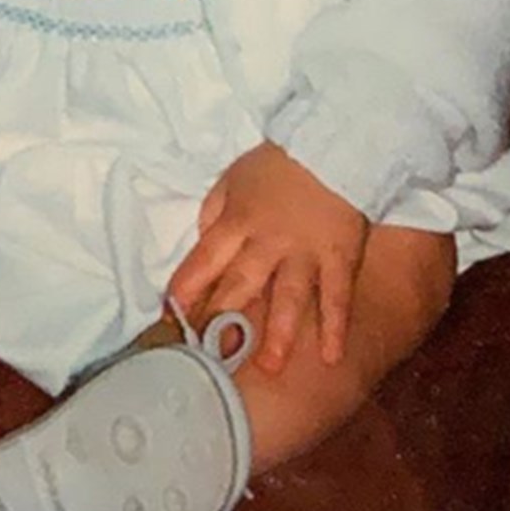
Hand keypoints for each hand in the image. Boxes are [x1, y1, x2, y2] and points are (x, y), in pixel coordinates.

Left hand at [168, 142, 368, 373]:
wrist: (334, 143)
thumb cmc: (278, 163)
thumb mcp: (233, 177)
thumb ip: (215, 212)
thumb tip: (203, 243)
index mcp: (236, 222)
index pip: (202, 262)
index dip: (184, 292)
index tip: (170, 321)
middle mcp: (267, 242)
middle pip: (240, 285)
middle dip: (223, 321)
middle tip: (212, 361)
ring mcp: (305, 252)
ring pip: (289, 296)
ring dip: (279, 333)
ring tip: (270, 368)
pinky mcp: (339, 255)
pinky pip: (337, 295)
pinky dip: (336, 325)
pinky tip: (332, 357)